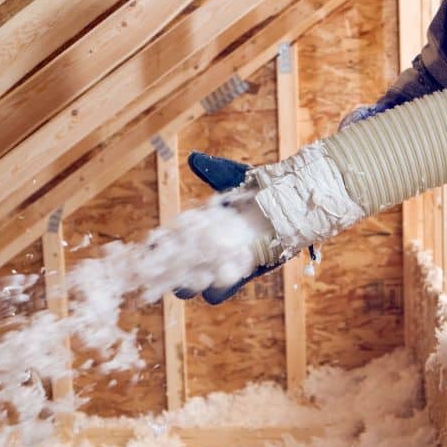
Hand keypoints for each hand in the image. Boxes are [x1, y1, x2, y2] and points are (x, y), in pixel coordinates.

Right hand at [174, 152, 284, 304]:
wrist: (293, 200)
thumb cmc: (263, 186)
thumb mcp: (235, 176)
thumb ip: (215, 171)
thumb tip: (193, 158)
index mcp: (203, 227)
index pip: (173, 241)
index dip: (161, 246)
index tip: (152, 248)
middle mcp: (212, 249)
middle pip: (181, 272)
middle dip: (172, 274)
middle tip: (172, 269)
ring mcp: (228, 263)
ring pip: (201, 286)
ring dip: (194, 284)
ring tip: (194, 277)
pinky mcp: (247, 273)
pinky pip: (227, 288)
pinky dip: (221, 285)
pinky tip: (220, 276)